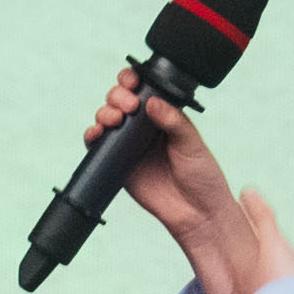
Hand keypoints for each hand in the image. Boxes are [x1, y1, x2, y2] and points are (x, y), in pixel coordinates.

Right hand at [83, 77, 293, 293]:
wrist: (195, 212)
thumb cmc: (201, 176)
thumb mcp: (192, 143)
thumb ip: (173, 121)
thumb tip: (152, 101)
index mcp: (165, 115)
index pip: (145, 89)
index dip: (134, 80)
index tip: (133, 82)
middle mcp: (145, 127)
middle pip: (121, 99)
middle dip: (118, 95)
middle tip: (129, 106)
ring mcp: (129, 145)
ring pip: (107, 117)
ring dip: (105, 111)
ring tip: (115, 119)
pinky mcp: (117, 163)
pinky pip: (98, 145)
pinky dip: (92, 135)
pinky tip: (97, 133)